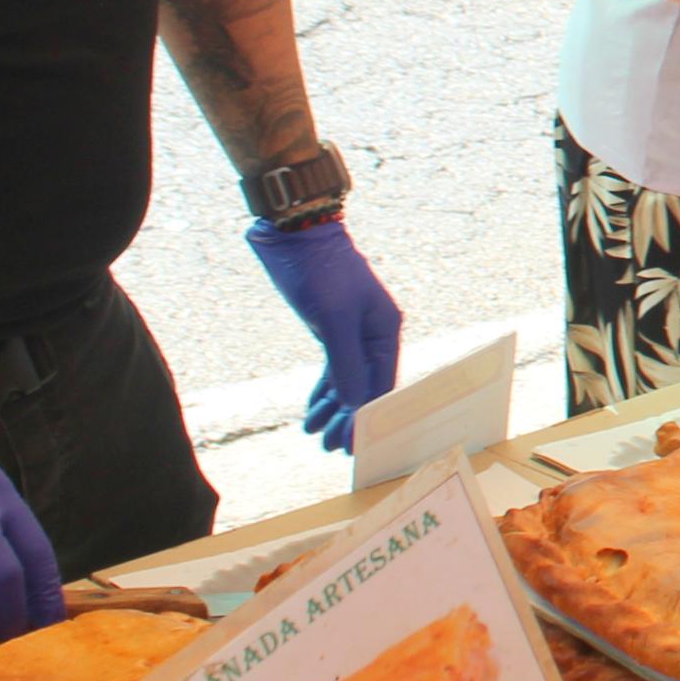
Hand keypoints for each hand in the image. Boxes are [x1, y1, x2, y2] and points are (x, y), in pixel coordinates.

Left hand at [251, 216, 401, 453]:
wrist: (294, 233)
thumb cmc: (319, 271)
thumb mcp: (332, 319)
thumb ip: (345, 363)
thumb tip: (355, 405)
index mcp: (384, 330)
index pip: (382, 384)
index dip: (368, 417)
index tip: (353, 445)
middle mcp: (372, 334)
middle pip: (364, 386)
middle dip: (348, 418)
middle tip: (329, 447)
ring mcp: (351, 332)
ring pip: (346, 380)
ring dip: (332, 409)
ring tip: (315, 434)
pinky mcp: (329, 328)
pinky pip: (331, 369)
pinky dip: (322, 391)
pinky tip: (312, 411)